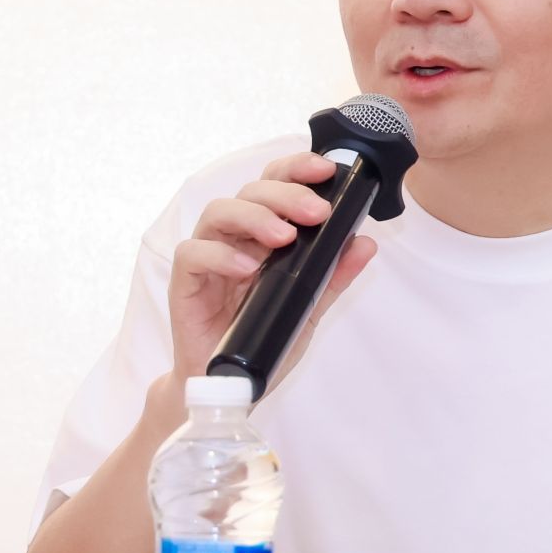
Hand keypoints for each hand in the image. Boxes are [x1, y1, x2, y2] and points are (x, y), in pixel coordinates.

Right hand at [166, 150, 376, 398]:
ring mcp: (207, 256)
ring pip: (220, 212)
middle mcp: (234, 236)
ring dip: (254, 217)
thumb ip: (332, 276)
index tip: (326, 171)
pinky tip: (247, 268)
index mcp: (262, 233)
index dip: (297, 169)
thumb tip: (366, 243)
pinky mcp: (184, 281)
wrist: (229, 383)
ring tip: (283, 238)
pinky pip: (193, 254)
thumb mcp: (308, 307)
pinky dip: (220, 255)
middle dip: (286, 194)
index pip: (275, 183)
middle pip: (251, 191)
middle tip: (316, 213)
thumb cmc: (264, 337)